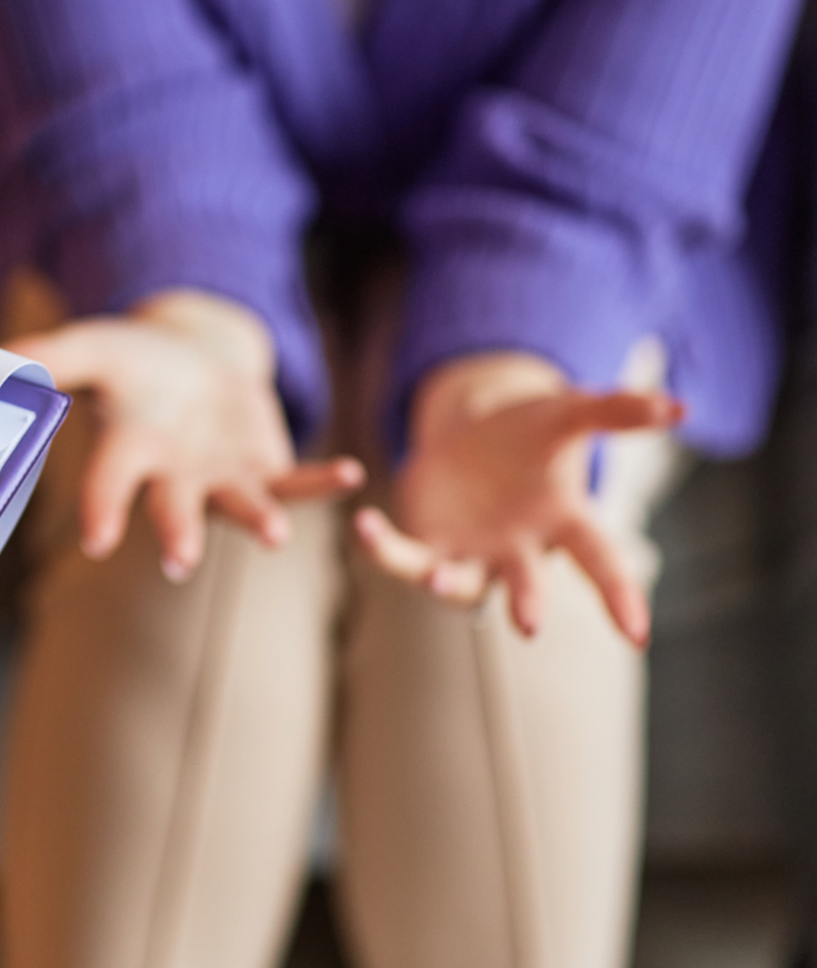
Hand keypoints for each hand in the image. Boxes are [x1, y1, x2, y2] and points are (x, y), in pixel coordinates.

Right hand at [9, 290, 362, 579]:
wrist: (195, 363)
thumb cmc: (136, 362)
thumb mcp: (94, 346)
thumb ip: (48, 358)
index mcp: (128, 451)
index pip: (108, 483)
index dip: (102, 509)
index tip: (95, 540)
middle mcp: (173, 477)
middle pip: (173, 509)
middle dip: (177, 534)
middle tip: (180, 561)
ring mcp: (221, 479)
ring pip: (239, 507)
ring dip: (256, 522)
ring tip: (274, 536)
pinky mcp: (265, 469)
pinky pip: (296, 482)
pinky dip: (322, 482)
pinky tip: (351, 475)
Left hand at [354, 352, 682, 644]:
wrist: (471, 437)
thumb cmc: (529, 434)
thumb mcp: (569, 414)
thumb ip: (618, 412)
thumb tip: (679, 408)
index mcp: (563, 522)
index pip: (600, 561)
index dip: (619, 596)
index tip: (637, 635)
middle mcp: (519, 549)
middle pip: (526, 584)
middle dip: (528, 602)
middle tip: (529, 625)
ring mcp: (471, 553)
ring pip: (461, 583)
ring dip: (448, 584)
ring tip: (439, 580)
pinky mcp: (426, 544)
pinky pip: (403, 556)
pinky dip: (383, 546)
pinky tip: (364, 523)